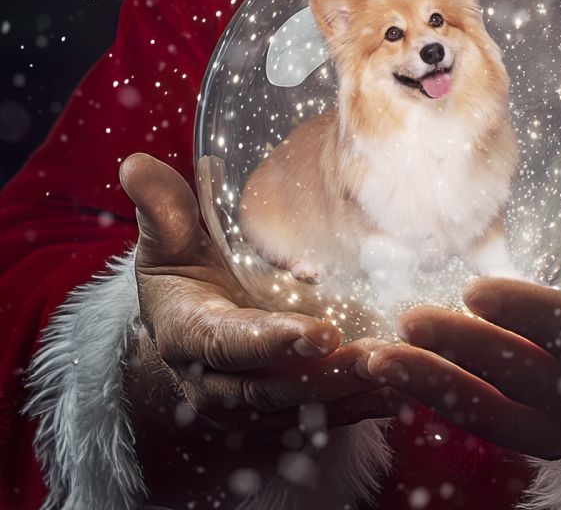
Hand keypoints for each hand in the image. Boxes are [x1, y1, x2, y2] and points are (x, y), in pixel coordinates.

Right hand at [119, 154, 403, 502]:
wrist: (187, 324)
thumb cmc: (183, 270)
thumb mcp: (167, 237)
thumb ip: (160, 207)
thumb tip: (135, 164)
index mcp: (188, 335)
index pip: (228, 344)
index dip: (270, 343)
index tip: (316, 333)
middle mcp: (218, 382)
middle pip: (272, 389)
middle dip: (321, 376)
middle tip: (371, 355)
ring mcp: (253, 405)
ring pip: (304, 411)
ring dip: (350, 396)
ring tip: (398, 370)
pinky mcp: (285, 415)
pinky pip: (325, 420)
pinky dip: (362, 408)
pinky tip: (402, 389)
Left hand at [362, 222, 560, 503]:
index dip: (530, 314)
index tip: (479, 288)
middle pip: (525, 377)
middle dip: (464, 350)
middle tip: (408, 320)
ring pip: (497, 414)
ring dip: (433, 387)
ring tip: (376, 361)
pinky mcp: (551, 440)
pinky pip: (494, 427)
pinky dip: (444, 405)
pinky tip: (398, 378)